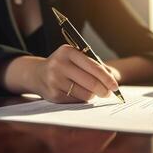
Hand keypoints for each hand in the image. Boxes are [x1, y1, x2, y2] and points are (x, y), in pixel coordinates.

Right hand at [1, 45, 118, 102]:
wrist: (37, 74)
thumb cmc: (64, 65)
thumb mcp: (76, 58)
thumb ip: (94, 65)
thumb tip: (112, 81)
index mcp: (68, 51)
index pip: (94, 66)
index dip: (107, 78)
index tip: (115, 86)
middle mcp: (59, 64)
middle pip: (91, 82)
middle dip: (104, 90)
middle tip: (108, 93)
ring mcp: (55, 80)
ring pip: (85, 94)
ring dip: (93, 95)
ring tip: (93, 92)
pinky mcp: (53, 95)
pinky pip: (76, 101)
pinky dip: (83, 99)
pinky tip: (80, 94)